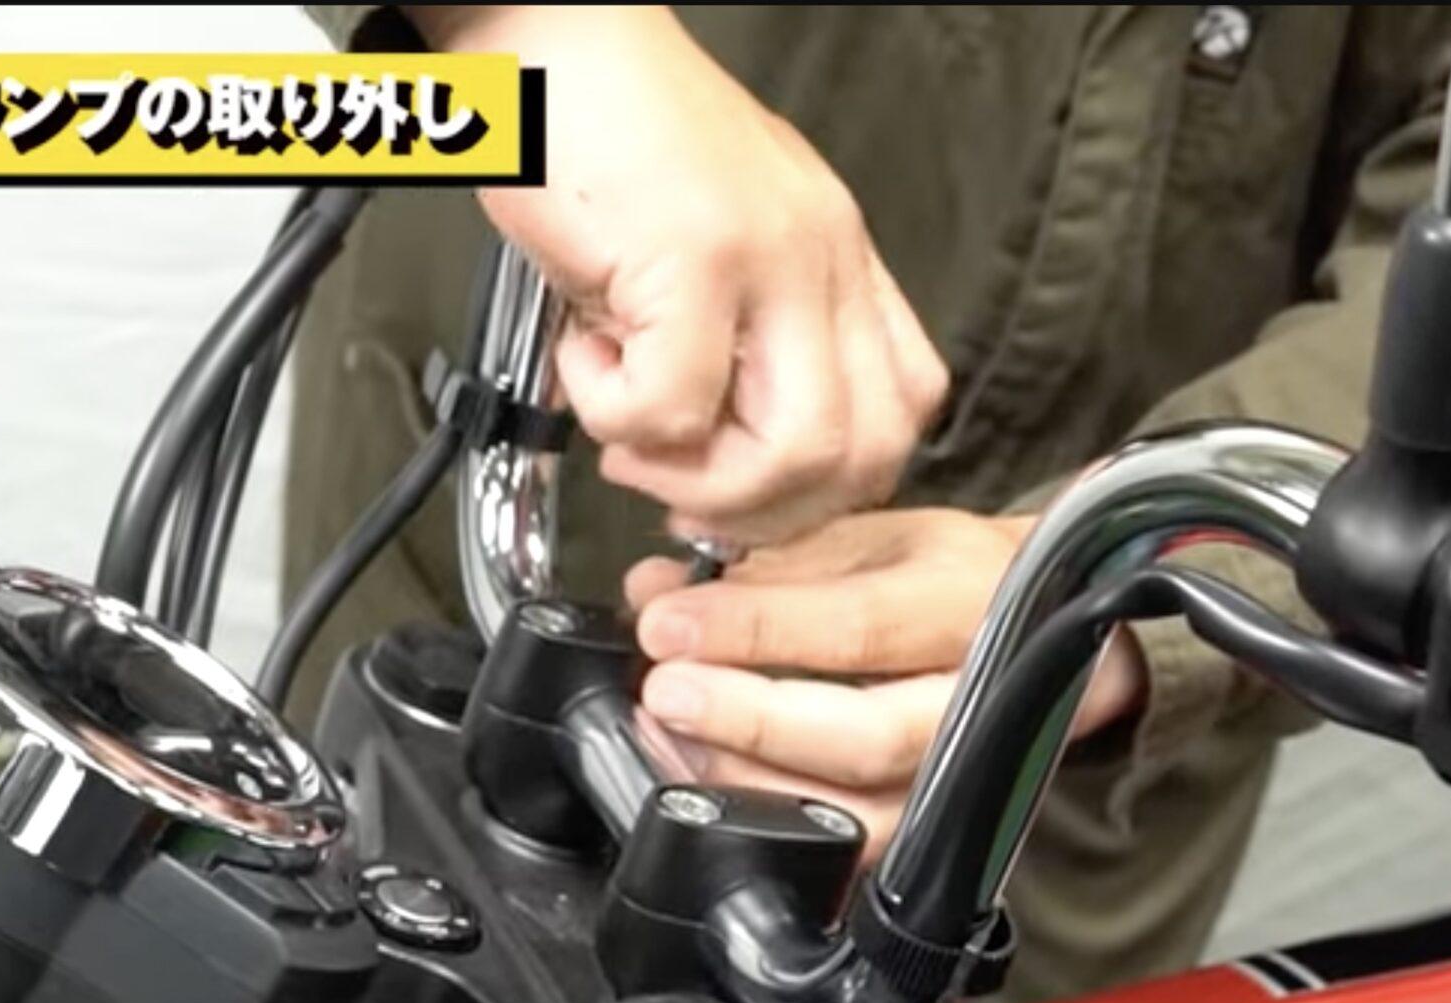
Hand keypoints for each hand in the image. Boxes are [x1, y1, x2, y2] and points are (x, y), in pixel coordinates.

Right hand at [410, 5, 947, 542]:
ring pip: (794, 453)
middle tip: (676, 478)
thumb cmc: (606, 132)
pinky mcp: (696, 260)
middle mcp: (821, 260)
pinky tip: (586, 358)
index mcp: (835, 259)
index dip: (825, 483)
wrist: (548, 36)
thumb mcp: (708, 242)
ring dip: (694, 476)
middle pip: (863, 456)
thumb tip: (711, 460)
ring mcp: (770, 260)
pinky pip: (674, 409)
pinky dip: (614, 411)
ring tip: (628, 425)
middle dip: (759, 508)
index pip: (902, 412)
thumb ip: (735, 340)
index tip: (742, 488)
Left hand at [623, 509, 1146, 859]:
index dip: (754, 629)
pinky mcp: (948, 833)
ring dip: (752, 783)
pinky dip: (784, 831)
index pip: (858, 627)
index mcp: (973, 600)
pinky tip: (721, 792)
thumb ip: (766, 567)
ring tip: (676, 741)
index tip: (666, 622)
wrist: (1065, 628)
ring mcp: (974, 778)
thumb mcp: (876, 539)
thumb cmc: (958, 577)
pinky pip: (862, 856)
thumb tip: (653, 589)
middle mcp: (987, 697)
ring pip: (864, 813)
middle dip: (750, 718)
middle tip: (667, 691)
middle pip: (867, 735)